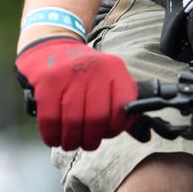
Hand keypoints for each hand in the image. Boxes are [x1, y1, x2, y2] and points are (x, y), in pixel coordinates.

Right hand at [15, 36, 138, 148]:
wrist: (50, 47)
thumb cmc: (83, 72)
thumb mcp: (107, 79)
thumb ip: (122, 106)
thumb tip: (145, 136)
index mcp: (114, 68)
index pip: (123, 107)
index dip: (116, 128)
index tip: (107, 134)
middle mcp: (95, 69)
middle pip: (97, 118)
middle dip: (91, 139)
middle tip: (86, 144)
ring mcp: (69, 74)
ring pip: (73, 121)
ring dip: (71, 141)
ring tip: (70, 143)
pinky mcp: (47, 81)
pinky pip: (50, 118)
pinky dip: (52, 134)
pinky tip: (54, 137)